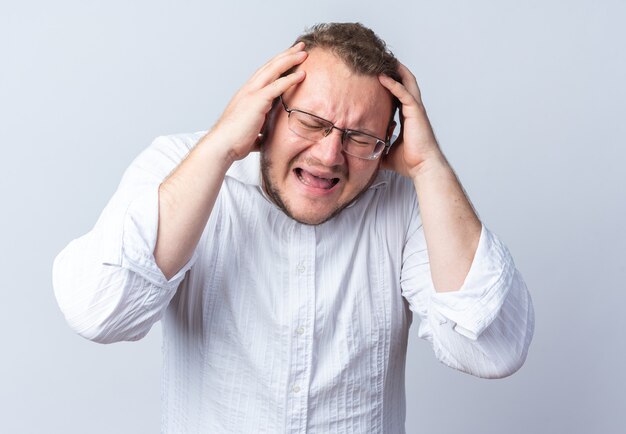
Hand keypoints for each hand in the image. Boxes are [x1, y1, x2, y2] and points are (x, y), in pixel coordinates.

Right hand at [208, 42, 307, 161]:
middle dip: (286, 55)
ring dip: (290, 59)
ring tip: (304, 52)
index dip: (278, 65)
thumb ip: (258, 132)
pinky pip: (277, 85)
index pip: (265, 75)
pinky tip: (302, 73)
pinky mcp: (257, 101)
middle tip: (300, 47)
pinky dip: (291, 78)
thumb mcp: (250, 134)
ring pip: (274, 69)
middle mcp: (249, 90)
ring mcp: (252, 93)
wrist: (222, 146)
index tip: (290, 58)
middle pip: (270, 66)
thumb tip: (264, 139)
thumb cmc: (233, 143)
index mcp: (247, 95)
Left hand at [379, 62, 444, 178]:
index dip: (391, 84)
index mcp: (408, 117)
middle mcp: (413, 110)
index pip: (398, 95)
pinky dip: (394, 84)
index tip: (378, 76)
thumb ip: (379, 149)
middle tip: (382, 59)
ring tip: (383, 59)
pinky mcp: (416, 112)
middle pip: (405, 83)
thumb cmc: (409, 163)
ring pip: (407, 82)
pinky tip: (382, 76)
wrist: (422, 168)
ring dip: (396, 70)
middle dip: (395, 70)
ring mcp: (416, 110)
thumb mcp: (387, 153)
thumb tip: (365, 154)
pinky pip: (404, 93)